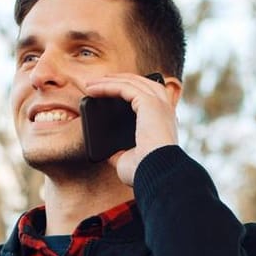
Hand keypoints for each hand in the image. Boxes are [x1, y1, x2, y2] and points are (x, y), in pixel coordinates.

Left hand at [83, 72, 179, 186]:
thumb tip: (109, 153)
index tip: (108, 95)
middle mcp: (164, 110)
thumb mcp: (129, 160)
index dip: (128, 92)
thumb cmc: (146, 172)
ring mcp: (159, 104)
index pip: (147, 98)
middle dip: (118, 80)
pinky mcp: (149, 102)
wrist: (157, 175)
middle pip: (140, 84)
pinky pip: (124, 87)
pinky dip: (107, 86)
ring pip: (131, 82)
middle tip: (97, 83)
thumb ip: (120, 152)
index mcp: (163, 122)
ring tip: (91, 83)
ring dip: (109, 80)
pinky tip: (91, 89)